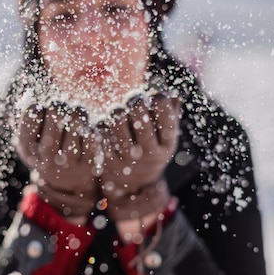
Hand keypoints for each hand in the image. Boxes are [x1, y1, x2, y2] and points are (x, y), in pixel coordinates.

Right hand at [16, 102, 98, 217]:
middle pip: (57, 112)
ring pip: (76, 121)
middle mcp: (47, 158)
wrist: (66, 183)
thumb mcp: (31, 139)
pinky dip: (90, 126)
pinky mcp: (90, 163)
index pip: (33, 110)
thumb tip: (39, 98)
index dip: (40, 105)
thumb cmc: (46, 150)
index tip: (43, 112)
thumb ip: (29, 117)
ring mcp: (69, 163)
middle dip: (61, 105)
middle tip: (62, 110)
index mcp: (28, 149)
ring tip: (75, 116)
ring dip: (77, 112)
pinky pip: (93, 135)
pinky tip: (86, 129)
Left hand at [98, 94, 179, 220]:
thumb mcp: (165, 137)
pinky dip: (102, 124)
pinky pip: (101, 133)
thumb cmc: (152, 149)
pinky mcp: (108, 161)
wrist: (133, 185)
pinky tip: (105, 122)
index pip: (165, 117)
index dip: (160, 101)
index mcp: (166, 145)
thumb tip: (171, 90)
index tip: (156, 96)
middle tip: (134, 99)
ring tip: (118, 111)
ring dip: (117, 111)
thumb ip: (170, 112)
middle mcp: (149, 153)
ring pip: (117, 121)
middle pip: (139, 117)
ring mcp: (128, 159)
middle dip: (136, 102)